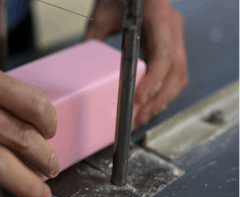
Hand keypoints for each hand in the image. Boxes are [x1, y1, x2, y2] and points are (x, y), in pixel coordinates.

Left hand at [84, 0, 188, 127]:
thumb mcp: (103, 14)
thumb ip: (94, 39)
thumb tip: (81, 69)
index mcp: (158, 17)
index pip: (163, 55)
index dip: (153, 81)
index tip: (138, 99)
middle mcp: (172, 28)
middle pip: (176, 72)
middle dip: (158, 99)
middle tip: (138, 117)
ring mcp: (175, 37)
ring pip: (179, 76)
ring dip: (162, 100)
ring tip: (142, 117)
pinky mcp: (172, 46)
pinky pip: (175, 74)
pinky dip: (164, 92)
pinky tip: (149, 104)